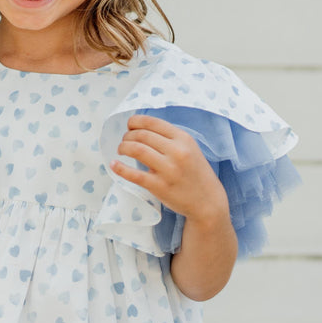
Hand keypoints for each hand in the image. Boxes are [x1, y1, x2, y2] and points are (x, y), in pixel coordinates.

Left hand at [111, 113, 228, 224]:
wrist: (208, 201)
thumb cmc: (195, 173)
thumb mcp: (189, 148)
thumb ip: (169, 138)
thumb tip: (140, 128)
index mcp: (184, 139)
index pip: (152, 122)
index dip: (135, 121)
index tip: (129, 125)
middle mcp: (177, 152)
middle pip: (142, 135)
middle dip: (127, 136)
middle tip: (125, 141)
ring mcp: (168, 169)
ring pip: (136, 150)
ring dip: (123, 147)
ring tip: (121, 150)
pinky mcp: (159, 186)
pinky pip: (134, 175)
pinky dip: (120, 168)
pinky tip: (114, 165)